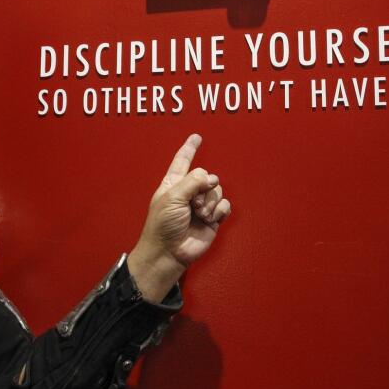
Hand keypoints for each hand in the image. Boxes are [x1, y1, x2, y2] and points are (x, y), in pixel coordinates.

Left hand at [128, 134, 230, 301]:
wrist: (169, 252)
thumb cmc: (163, 225)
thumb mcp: (172, 197)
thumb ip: (192, 182)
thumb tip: (211, 178)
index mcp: (173, 184)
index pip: (182, 161)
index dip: (189, 149)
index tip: (196, 137)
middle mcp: (188, 192)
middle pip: (206, 176)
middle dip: (204, 187)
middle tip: (193, 203)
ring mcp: (201, 205)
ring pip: (217, 190)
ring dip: (210, 201)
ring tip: (199, 214)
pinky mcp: (213, 218)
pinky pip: (225, 204)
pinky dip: (219, 210)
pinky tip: (210, 219)